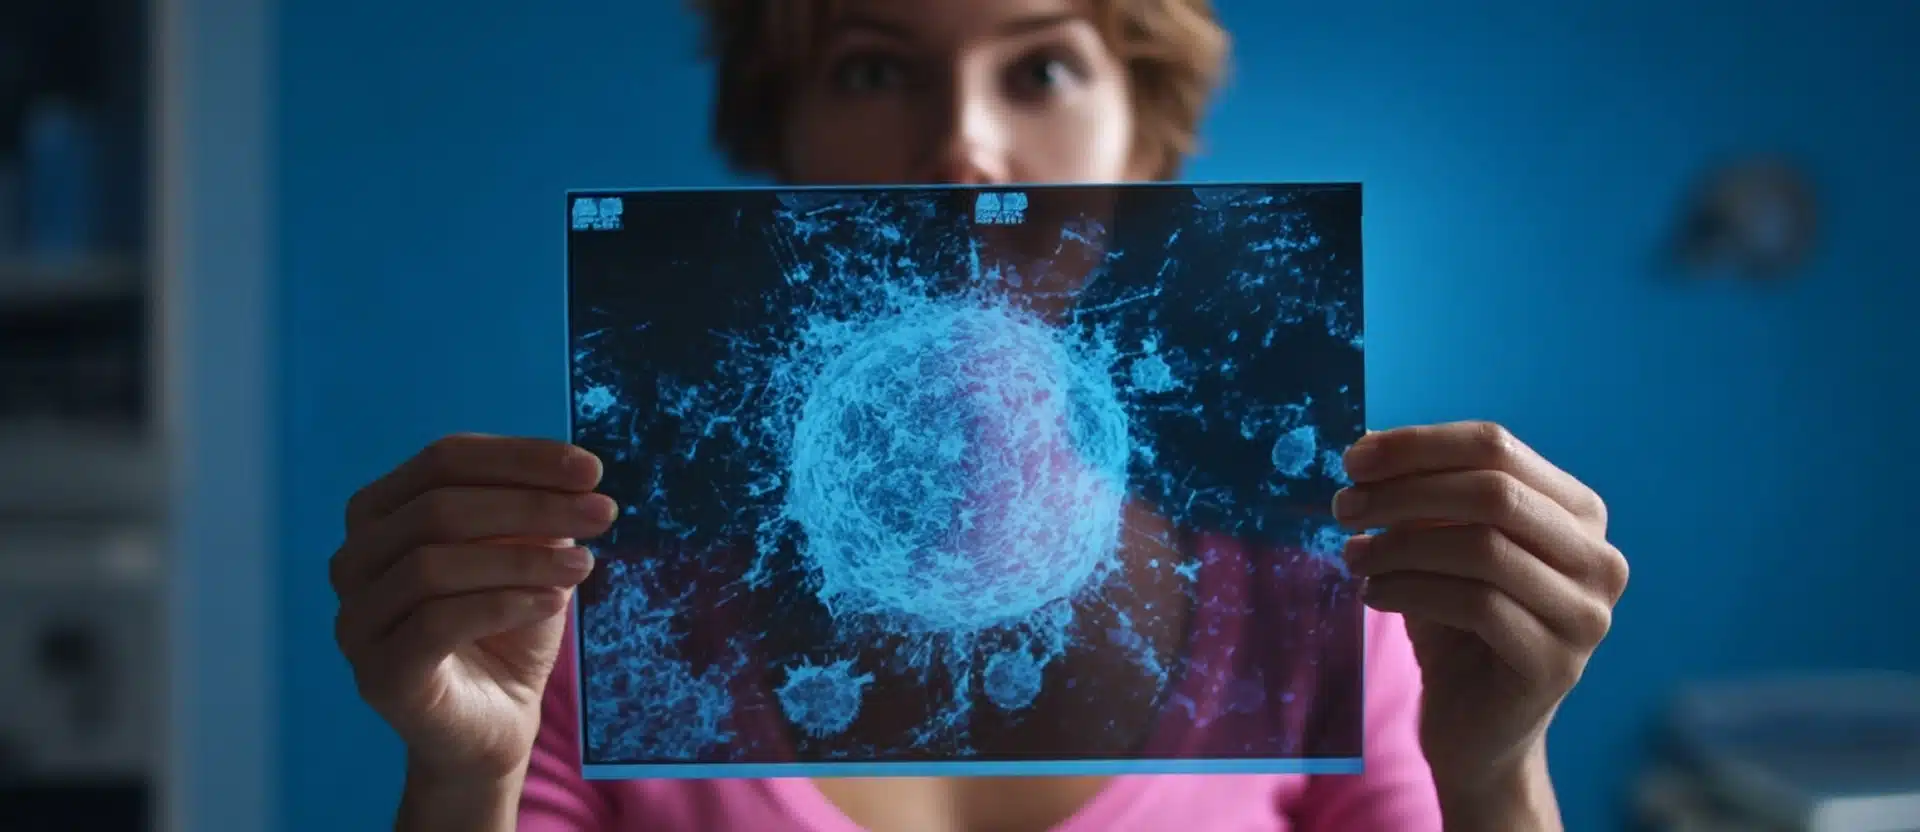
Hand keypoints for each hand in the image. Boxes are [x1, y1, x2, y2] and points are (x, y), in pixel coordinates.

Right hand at [329, 434, 615, 781]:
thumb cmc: (506, 626)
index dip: (520, 457)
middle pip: (438, 508)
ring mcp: (356, 619)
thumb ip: (533, 512)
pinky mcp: (378, 673)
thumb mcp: (526, 554)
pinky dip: (505, 604)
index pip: (443, 460)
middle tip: (603, 514)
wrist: (495, 721)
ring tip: (586, 564)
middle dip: (532, 505)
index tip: (592, 470)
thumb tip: (570, 476)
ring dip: (523, 559)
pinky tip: (554, 602)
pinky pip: (437, 622)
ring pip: (433, 565)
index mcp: (380, 513)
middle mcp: (353, 560)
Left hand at [1334, 422, 1627, 795]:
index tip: (1353, 459)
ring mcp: (1587, 614)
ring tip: (1354, 556)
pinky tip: (1374, 596)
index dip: (1418, 445)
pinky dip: (1410, 591)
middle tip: (1343, 506)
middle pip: (1493, 492)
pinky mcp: (1557, 663)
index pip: (1497, 446)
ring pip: (1483, 547)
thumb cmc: (1455, 625)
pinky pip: (1475, 605)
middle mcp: (1599, 558)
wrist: (1477, 731)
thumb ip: (1421, 496)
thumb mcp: (1440, 546)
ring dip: (1400, 545)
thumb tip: (1367, 449)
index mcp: (1578, 512)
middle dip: (1405, 492)